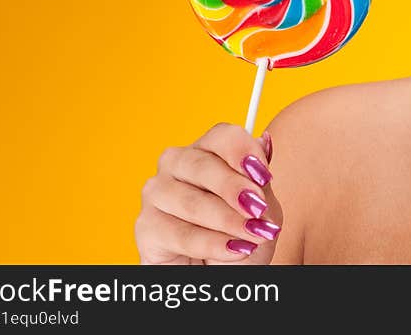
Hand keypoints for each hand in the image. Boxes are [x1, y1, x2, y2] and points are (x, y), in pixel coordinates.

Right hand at [134, 122, 282, 264]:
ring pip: (192, 202)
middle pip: (202, 165)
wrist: (225, 274)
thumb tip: (264, 141)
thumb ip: (260, 177)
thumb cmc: (241, 234)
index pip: (221, 136)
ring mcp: (158, 193)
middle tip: (258, 209)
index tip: (264, 174)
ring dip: (228, 220)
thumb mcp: (263, 207)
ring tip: (253, 235)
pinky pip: (181, 234)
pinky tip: (234, 250)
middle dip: (234, 188)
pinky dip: (212, 244)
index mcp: (208, 150)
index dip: (243, 152)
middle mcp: (177, 164)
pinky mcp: (146, 226)